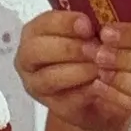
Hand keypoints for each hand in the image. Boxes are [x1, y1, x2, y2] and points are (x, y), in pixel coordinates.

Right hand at [14, 9, 130, 130]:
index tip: (87, 25)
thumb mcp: (91, 36)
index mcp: (35, 34)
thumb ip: (89, 29)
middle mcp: (28, 60)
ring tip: (102, 67)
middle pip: (36, 51)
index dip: (64, 23)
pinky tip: (101, 86)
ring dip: (77, 71)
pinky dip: (85, 92)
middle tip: (96, 48)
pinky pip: (66, 100)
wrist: (102, 94)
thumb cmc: (92, 56)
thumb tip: (101, 22)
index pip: (42, 24)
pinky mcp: (55, 107)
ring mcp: (37, 86)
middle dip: (68, 48)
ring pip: (48, 78)